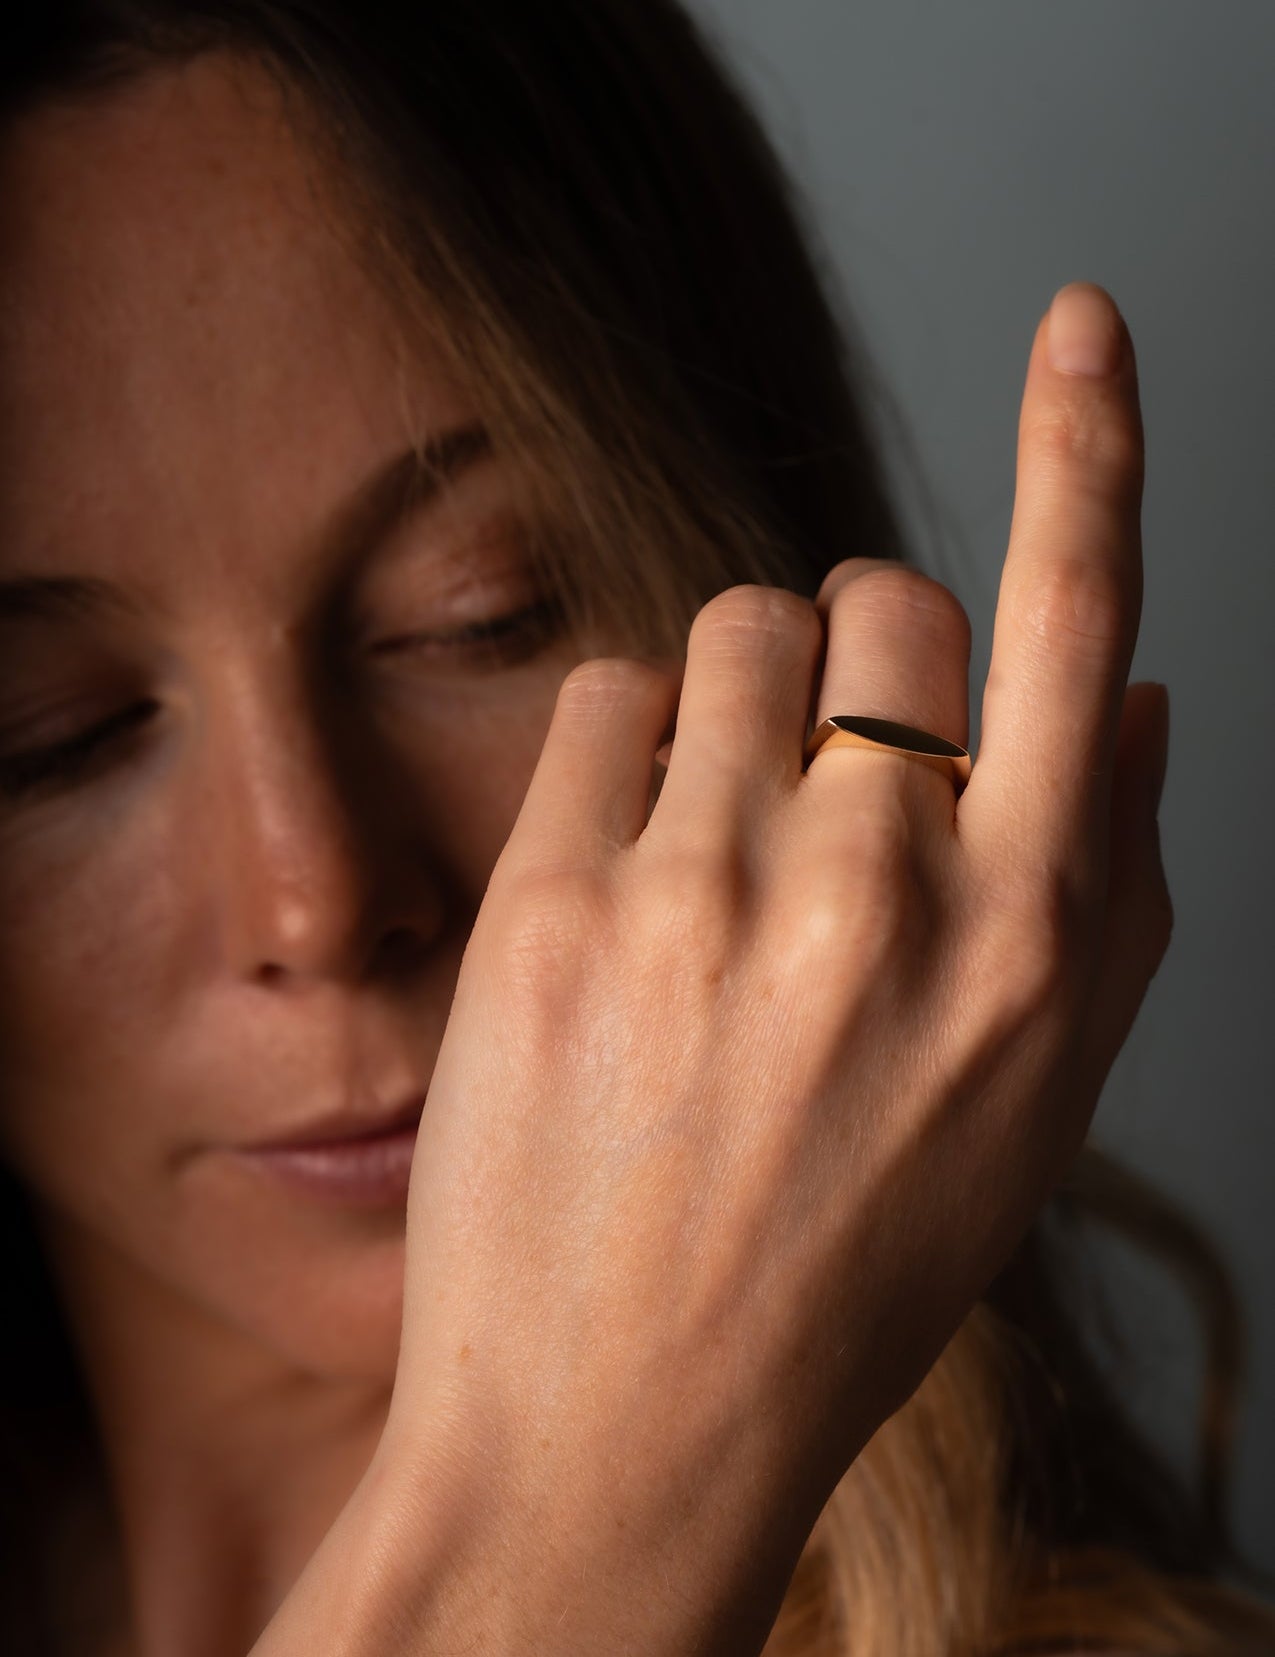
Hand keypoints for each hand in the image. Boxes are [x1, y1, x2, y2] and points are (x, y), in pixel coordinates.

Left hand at [258, 284, 1170, 1655]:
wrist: (629, 1420)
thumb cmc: (847, 1263)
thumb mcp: (1034, 1105)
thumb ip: (1109, 890)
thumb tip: (1128, 699)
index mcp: (1026, 940)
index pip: (1077, 626)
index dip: (1090, 450)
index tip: (1083, 326)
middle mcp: (882, 890)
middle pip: (880, 599)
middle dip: (860, 661)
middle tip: (819, 787)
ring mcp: (709, 890)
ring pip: (734, 631)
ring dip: (738, 707)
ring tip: (718, 856)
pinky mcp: (557, 901)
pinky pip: (603, 697)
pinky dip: (623, 755)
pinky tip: (628, 875)